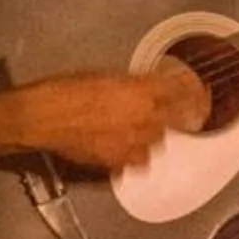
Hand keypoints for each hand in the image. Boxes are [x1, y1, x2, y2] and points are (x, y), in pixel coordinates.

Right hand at [15, 64, 208, 170]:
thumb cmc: (65, 91)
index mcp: (143, 91)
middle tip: (158, 111)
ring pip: (156, 142)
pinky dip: (133, 154)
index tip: (196, 95)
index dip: (191, 94)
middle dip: (169, 115)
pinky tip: (121, 145)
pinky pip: (136, 160)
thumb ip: (135, 83)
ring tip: (133, 128)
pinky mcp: (118, 162)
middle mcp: (144, 118)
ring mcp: (133, 144)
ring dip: (150, 135)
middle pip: (173, 120)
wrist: (41, 117)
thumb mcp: (105, 75)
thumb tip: (150, 85)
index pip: (181, 93)